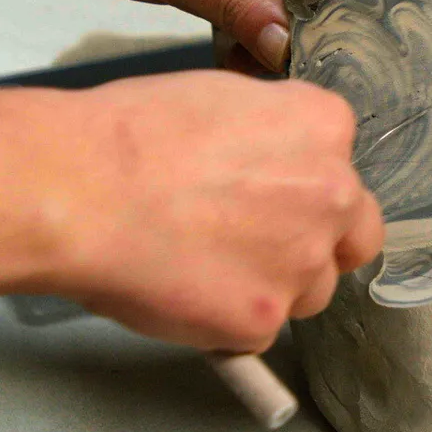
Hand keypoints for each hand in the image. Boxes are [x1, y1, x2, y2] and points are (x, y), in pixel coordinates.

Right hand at [18, 71, 382, 352]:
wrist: (79, 188)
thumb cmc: (128, 136)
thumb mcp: (221, 99)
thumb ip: (271, 135)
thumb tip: (269, 162)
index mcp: (324, 127)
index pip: (345, 174)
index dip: (306, 192)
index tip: (274, 201)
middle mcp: (333, 194)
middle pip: (352, 238)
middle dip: (317, 247)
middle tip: (258, 247)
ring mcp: (302, 261)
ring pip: (308, 292)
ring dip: (269, 287)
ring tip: (201, 267)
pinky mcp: (263, 319)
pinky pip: (257, 332)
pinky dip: (225, 322)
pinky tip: (180, 290)